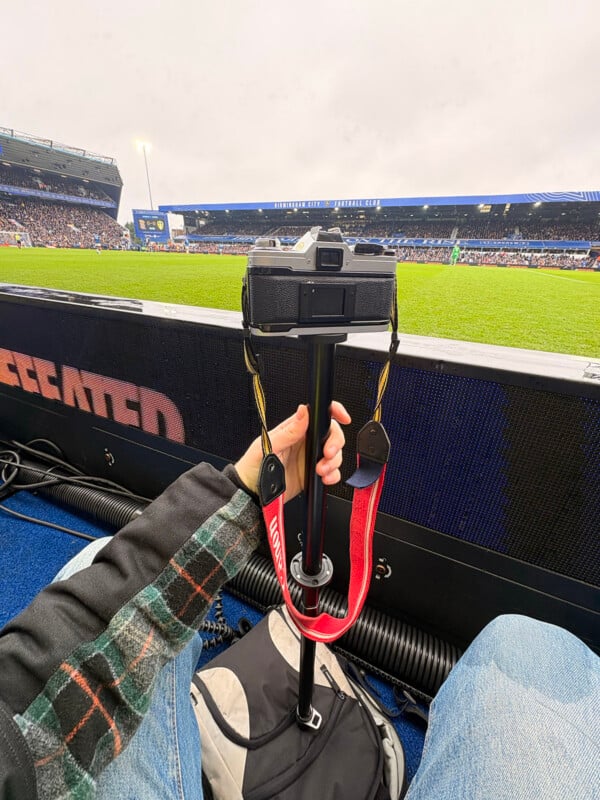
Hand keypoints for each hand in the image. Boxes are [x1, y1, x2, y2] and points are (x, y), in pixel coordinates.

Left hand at [235, 402, 350, 502]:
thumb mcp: (269, 446)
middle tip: (327, 454)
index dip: (333, 412)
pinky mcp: (313, 474)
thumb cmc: (253, 466)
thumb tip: (303, 412)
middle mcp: (304, 442)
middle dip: (335, 443)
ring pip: (334, 454)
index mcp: (294, 430)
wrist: (251, 493)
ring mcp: (310, 458)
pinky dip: (333, 475)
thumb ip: (289, 431)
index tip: (343, 417)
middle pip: (332, 434)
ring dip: (333, 462)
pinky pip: (332, 472)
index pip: (318, 414)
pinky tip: (324, 478)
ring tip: (320, 470)